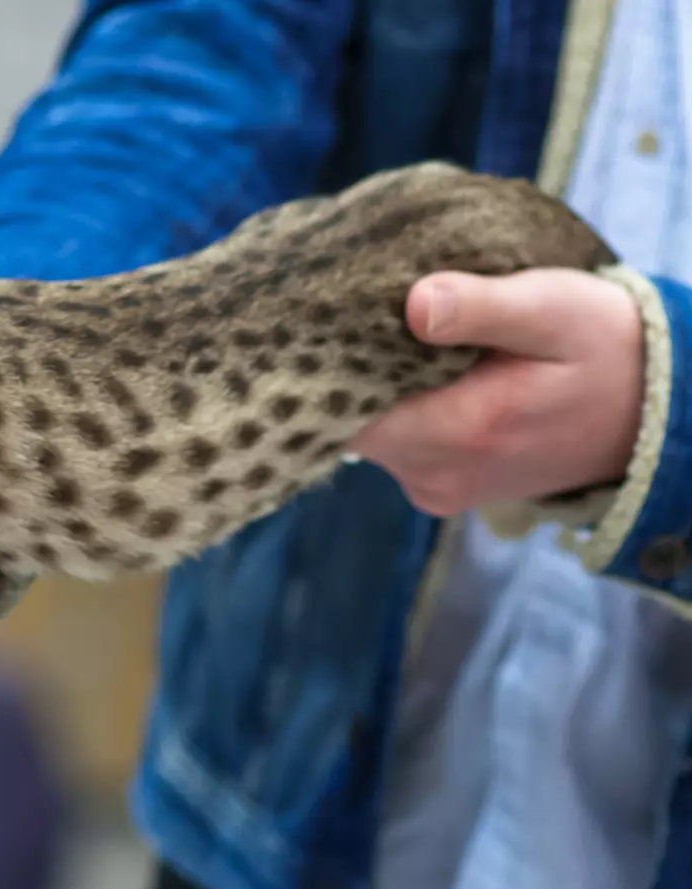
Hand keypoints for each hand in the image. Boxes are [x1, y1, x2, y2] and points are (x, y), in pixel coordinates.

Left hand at [350, 268, 643, 514]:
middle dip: (353, 372)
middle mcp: (433, 475)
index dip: (335, 360)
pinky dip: (398, 411)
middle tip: (372, 317)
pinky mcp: (439, 489)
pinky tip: (420, 375)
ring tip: (400, 342)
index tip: (341, 316)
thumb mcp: (552, 309)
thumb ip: (481, 308)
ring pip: (369, 435)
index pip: (346, 406)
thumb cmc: (600, 349)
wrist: (649, 415)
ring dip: (376, 391)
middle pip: (351, 422)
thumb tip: (415, 304)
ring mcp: (433, 489)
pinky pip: (395, 446)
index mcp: (457, 432)